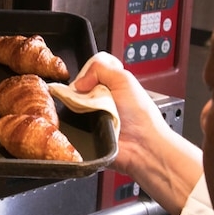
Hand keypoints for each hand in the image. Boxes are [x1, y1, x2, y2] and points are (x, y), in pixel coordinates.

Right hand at [72, 53, 197, 193]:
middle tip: (90, 96)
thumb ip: (100, 69)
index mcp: (113, 84)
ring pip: (72, 104)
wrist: (141, 145)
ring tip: (89, 110)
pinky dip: (75, 120)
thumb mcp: (124, 79)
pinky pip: (71, 122)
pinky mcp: (86, 130)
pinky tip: (84, 121)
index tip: (87, 79)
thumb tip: (79, 81)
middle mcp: (102, 99)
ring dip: (77, 106)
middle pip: (79, 87)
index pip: (90, 71)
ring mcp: (94, 115)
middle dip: (79, 90)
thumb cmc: (140, 115)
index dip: (86, 73)